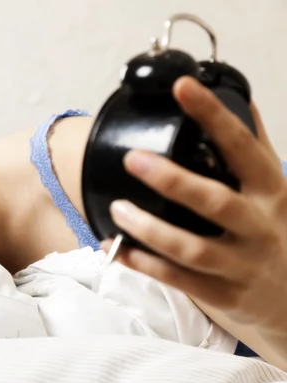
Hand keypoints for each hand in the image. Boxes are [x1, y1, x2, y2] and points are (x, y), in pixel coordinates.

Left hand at [100, 76, 286, 337]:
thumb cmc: (278, 230)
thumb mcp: (276, 188)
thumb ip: (256, 148)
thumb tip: (241, 98)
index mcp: (271, 190)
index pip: (242, 146)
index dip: (212, 115)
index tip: (181, 86)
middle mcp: (259, 226)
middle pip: (215, 201)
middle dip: (172, 180)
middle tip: (132, 159)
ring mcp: (242, 264)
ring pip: (191, 249)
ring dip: (149, 229)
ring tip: (117, 209)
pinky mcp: (224, 294)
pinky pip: (178, 279)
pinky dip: (143, 264)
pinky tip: (115, 248)